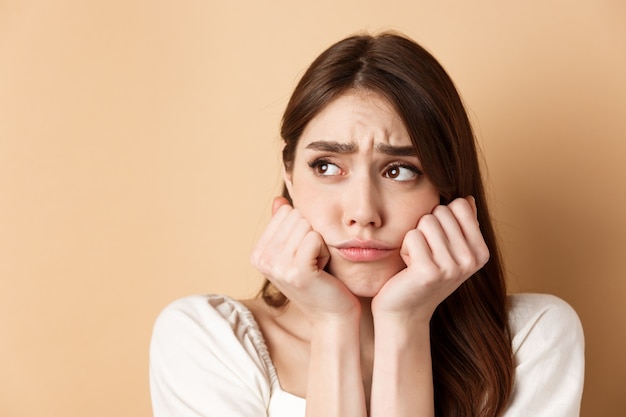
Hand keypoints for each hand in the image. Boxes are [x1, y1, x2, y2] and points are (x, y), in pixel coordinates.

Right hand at [251, 197, 360, 321]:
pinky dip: (325, 251)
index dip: (302, 229)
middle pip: (296, 217)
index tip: (304, 254)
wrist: (331, 314)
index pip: (285, 212)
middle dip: (312, 235)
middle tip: (312, 260)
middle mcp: (262, 260)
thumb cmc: (318, 280)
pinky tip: (322, 269)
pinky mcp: (296, 272)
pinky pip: (315, 238)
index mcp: (258, 253)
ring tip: (317, 265)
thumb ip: (284, 226)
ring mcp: (277, 266)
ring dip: (320, 243)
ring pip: (307, 226)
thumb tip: (278, 200)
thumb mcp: (295, 250)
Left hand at [371, 197, 488, 321]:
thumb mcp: (449, 250)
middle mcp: (471, 260)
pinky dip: (405, 249)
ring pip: (426, 221)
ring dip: (414, 238)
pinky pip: (412, 236)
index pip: (460, 205)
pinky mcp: (429, 272)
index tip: (438, 243)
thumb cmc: (423, 276)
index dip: (441, 218)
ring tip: (417, 260)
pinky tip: (408, 268)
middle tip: (425, 254)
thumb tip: (467, 199)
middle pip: (440, 211)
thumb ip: (461, 224)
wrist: (405, 312)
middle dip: (426, 228)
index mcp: (481, 252)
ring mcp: (452, 267)